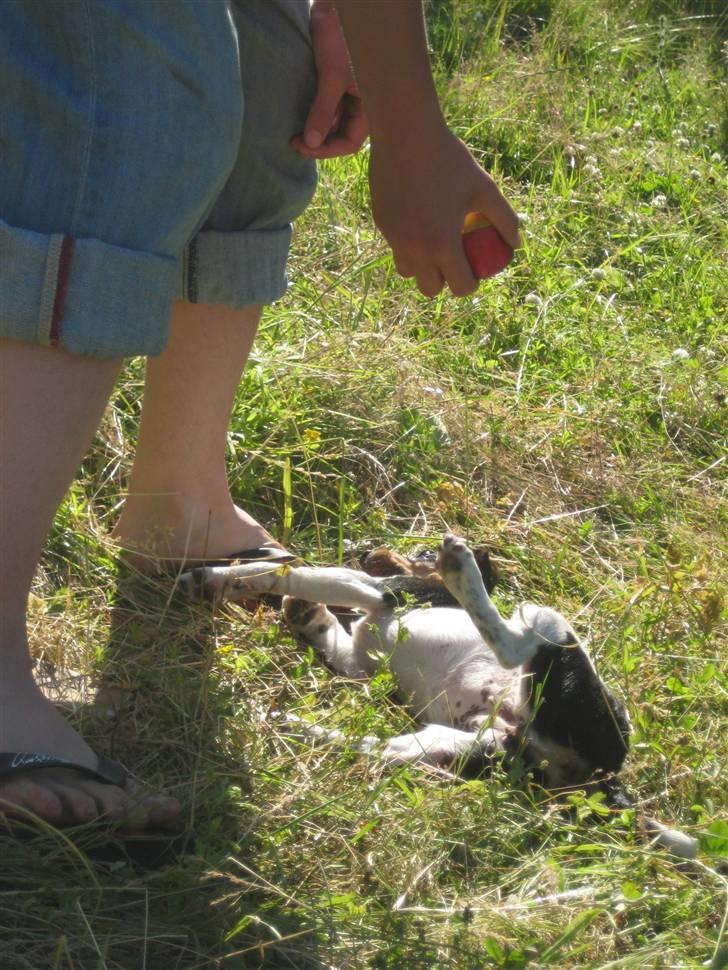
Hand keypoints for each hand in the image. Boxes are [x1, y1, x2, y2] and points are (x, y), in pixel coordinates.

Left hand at [291, 0, 368, 159]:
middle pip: (341, 134)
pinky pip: (327, 107)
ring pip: (333, 122)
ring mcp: (348, 94)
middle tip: (294, 141)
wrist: (336, 7)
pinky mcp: (336, 83)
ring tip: (294, 130)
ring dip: (314, 128)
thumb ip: (322, 111)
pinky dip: (314, 113)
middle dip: (319, 141)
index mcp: (370, 106)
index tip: (301, 145)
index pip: (349, 141)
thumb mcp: (331, 77)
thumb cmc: (342, 37)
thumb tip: (311, 142)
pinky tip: (299, 116)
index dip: (325, 149)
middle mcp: (361, 103)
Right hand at [369, 124, 520, 296]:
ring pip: (408, 271)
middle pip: (430, 288)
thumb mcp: (484, 188)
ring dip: (422, 266)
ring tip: (434, 245)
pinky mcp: (381, 224)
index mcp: (443, 245)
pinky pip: (396, 247)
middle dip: (444, 281)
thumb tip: (516, 244)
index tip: (475, 272)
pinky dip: (408, 244)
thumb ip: (505, 219)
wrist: (406, 134)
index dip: (471, 283)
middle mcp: (416, 249)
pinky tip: (419, 219)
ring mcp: (394, 239)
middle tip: (454, 262)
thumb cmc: (450, 160)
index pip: (459, 287)